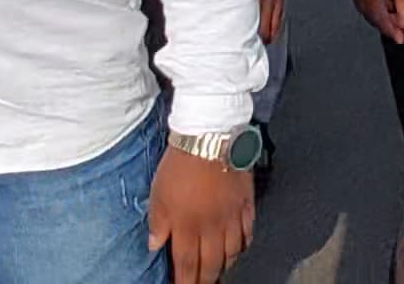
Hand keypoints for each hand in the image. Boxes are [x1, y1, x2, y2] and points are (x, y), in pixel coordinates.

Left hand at [148, 146, 255, 283]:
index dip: (184, 281)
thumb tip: (154, 244)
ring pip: (232, 251)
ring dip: (225, 264)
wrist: (210, 135)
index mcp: (187, 225)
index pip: (186, 264)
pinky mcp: (246, 202)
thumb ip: (157, 223)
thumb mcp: (158, 193)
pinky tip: (240, 247)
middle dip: (205, 280)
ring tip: (219, 271)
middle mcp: (212, 226)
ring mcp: (232, 215)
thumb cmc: (181, 163)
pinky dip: (244, 243)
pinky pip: (248, 230)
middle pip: (211, 263)